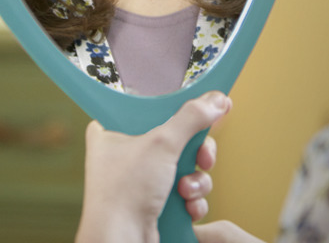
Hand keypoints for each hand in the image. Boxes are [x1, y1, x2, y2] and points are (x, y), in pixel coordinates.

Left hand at [75, 91, 231, 242]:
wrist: (121, 242)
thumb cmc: (124, 192)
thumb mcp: (161, 143)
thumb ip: (192, 117)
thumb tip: (216, 99)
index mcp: (113, 131)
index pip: (152, 108)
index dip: (180, 109)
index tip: (206, 109)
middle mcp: (125, 154)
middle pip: (176, 139)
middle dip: (196, 153)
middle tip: (202, 156)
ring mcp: (141, 181)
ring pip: (185, 168)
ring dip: (196, 181)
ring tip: (186, 190)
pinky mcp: (154, 203)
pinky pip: (184, 193)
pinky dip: (191, 200)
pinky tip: (187, 207)